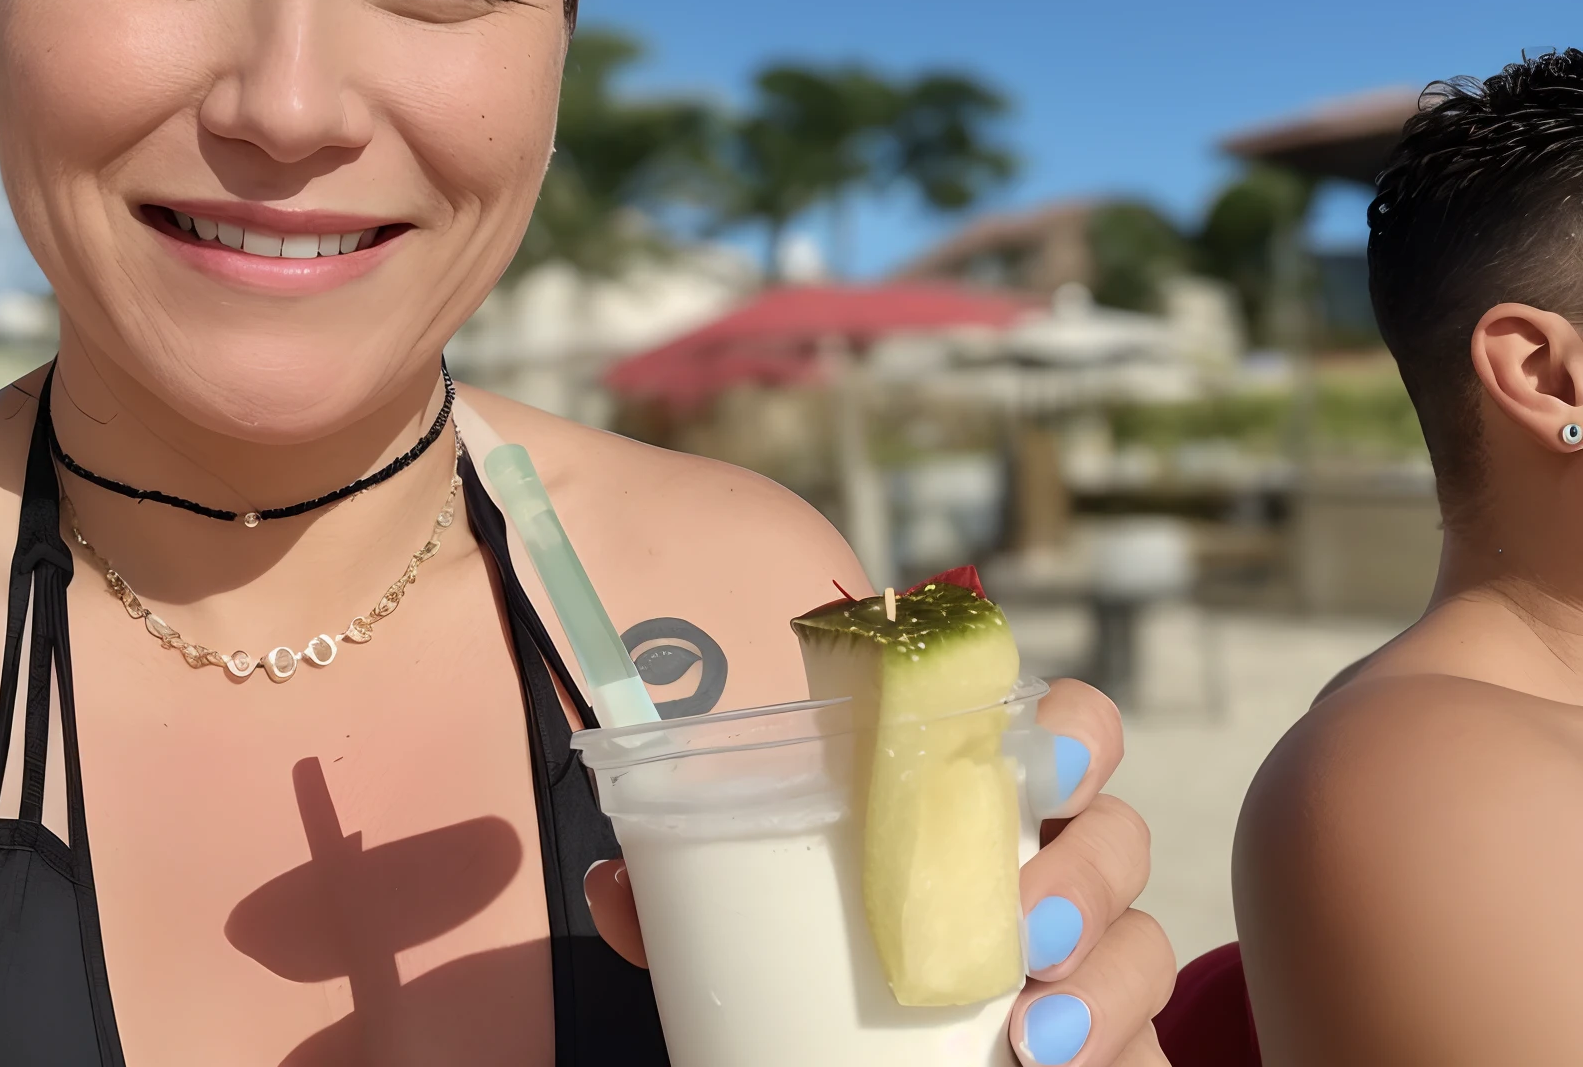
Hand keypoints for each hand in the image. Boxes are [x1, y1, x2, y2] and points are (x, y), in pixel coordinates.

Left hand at [584, 678, 1174, 1066]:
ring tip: (1026, 1029)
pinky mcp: (1117, 1035)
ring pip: (1146, 931)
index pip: (1061, 730)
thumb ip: (690, 898)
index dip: (1074, 730)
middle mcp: (1049, 870)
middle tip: (1019, 923)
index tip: (1041, 759)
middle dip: (1085, 867)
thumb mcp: (758, 929)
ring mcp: (1092, 958)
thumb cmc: (833, 976)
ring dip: (1099, 971)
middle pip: (1117, 826)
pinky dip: (1110, 1040)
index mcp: (971, 809)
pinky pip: (1149, 1030)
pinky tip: (1047, 1059)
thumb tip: (615, 884)